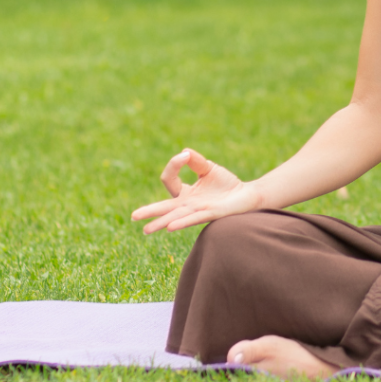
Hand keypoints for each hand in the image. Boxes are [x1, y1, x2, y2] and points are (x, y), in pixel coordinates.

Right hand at [130, 148, 262, 232]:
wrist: (247, 195)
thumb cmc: (226, 184)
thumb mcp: (208, 168)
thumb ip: (195, 161)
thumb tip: (184, 152)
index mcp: (186, 194)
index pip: (169, 180)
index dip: (174, 164)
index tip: (185, 156)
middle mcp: (188, 204)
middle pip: (165, 208)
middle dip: (150, 212)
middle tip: (134, 217)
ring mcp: (198, 210)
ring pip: (175, 217)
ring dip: (161, 222)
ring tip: (146, 230)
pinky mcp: (211, 214)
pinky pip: (194, 218)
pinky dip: (182, 222)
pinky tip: (170, 227)